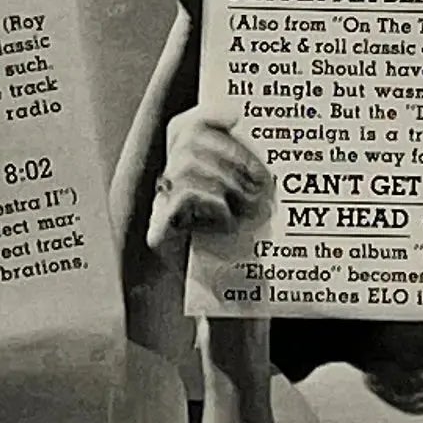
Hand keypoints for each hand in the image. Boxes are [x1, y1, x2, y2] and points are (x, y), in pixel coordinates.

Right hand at [148, 106, 268, 254]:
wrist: (231, 307)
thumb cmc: (246, 254)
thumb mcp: (251, 207)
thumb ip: (250, 174)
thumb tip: (263, 136)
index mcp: (187, 174)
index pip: (186, 127)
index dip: (208, 115)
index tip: (236, 116)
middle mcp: (168, 187)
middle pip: (187, 141)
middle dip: (230, 153)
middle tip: (261, 181)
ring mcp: (160, 210)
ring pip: (186, 166)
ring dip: (227, 180)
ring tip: (253, 203)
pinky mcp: (160, 234)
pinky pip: (184, 197)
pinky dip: (213, 204)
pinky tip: (230, 223)